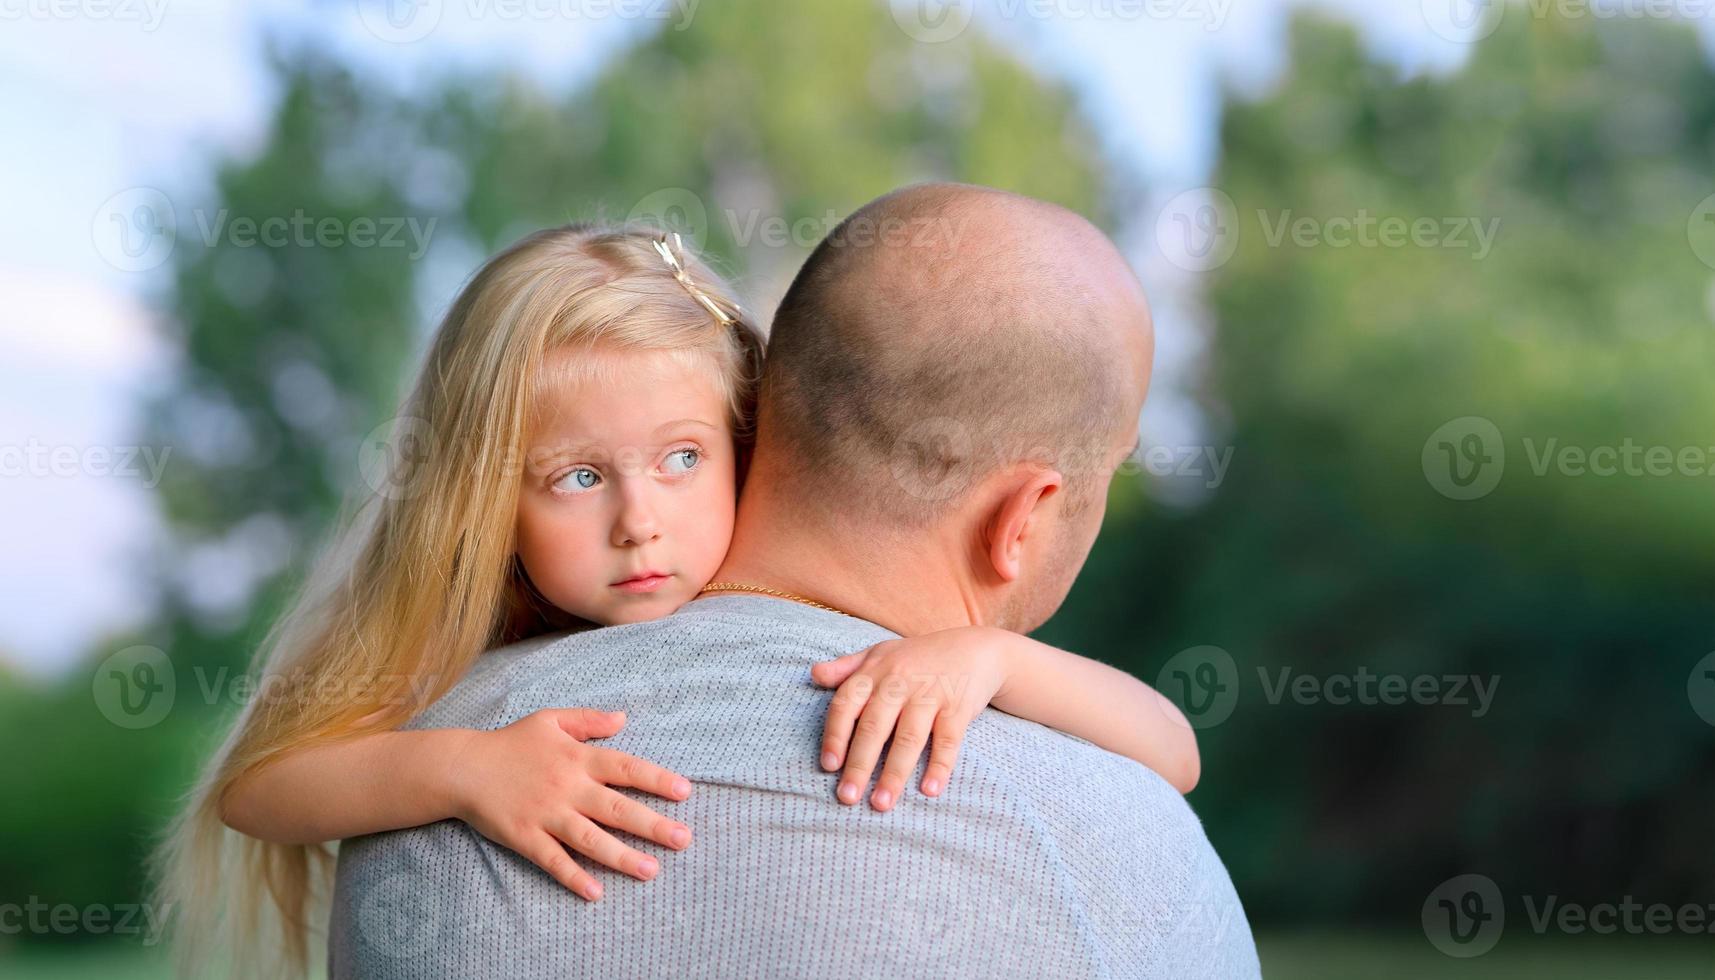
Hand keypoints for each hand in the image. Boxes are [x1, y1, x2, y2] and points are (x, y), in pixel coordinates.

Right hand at [444, 708, 693, 900]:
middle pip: (617, 808)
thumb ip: (588, 720)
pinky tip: (596, 892)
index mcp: (577, 757)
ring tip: (651, 870)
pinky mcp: (525, 836)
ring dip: (622, 856)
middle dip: (653, 825)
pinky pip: (553, 860)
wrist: (463, 767)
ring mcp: (546, 814)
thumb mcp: (550, 720)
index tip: (685, 792)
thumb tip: (624, 718)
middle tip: (684, 839)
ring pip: (590, 839)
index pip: (626, 768)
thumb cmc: (510, 743)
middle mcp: (567, 787)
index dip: (657, 780)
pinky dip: (574, 876)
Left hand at [809, 627, 1011, 811]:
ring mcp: (931, 695)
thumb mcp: (881, 654)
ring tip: (881, 803)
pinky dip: (939, 766)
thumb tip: (813, 674)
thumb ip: (847, 668)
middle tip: (847, 798)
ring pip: (909, 738)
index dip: (836, 735)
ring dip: (894, 773)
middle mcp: (900, 682)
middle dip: (859, 765)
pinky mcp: (959, 708)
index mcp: (875, 672)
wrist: (975, 649)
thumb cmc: (918, 657)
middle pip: (875, 727)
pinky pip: (947, 741)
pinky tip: (929, 791)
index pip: (847, 704)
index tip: (828, 765)